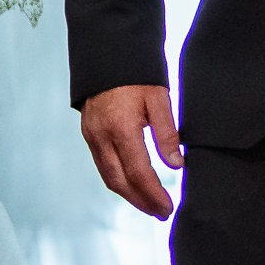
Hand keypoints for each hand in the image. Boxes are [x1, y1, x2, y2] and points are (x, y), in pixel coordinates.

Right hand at [80, 82, 181, 218]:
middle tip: (161, 212)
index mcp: (121, 129)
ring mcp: (91, 136)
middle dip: (141, 201)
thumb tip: (176, 165)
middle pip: (120, 182)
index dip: (153, 194)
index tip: (167, 208)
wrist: (106, 51)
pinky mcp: (88, 133)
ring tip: (149, 204)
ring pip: (108, 176)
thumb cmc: (137, 73)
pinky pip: (102, 165)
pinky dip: (117, 179)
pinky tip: (131, 184)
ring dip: (128, 195)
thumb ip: (167, 133)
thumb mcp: (159, 98)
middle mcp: (102, 137)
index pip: (138, 172)